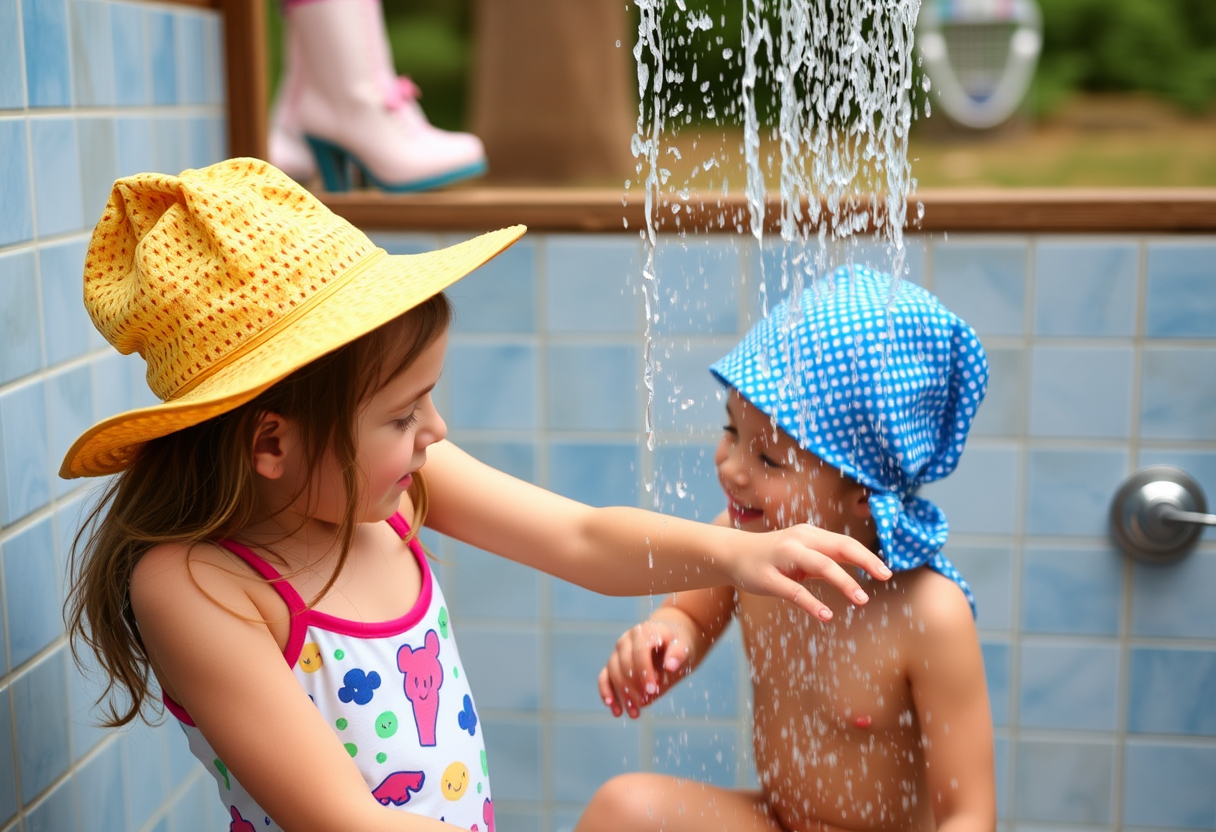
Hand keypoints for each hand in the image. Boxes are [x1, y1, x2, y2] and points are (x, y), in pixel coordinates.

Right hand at [598, 619, 691, 718]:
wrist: (670, 639)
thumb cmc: (678, 643)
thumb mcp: (684, 646)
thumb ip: (678, 655)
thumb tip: (671, 666)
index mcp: (644, 632)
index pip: (640, 652)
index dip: (644, 672)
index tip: (652, 690)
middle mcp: (626, 640)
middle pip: (623, 664)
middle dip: (633, 686)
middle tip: (645, 703)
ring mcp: (617, 651)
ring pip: (612, 672)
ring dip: (621, 695)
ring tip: (634, 714)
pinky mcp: (613, 663)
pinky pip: (604, 678)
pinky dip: (607, 693)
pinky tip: (616, 710)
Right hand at [724, 524, 890, 620]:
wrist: (732, 554)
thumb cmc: (774, 557)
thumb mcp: (801, 553)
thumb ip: (826, 559)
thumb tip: (861, 568)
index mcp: (809, 535)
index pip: (845, 543)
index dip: (867, 557)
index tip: (887, 572)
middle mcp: (798, 541)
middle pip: (838, 549)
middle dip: (864, 562)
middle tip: (884, 577)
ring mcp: (782, 558)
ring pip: (820, 566)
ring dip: (844, 581)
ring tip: (862, 599)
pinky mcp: (768, 578)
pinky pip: (794, 591)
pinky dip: (812, 603)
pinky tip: (827, 616)